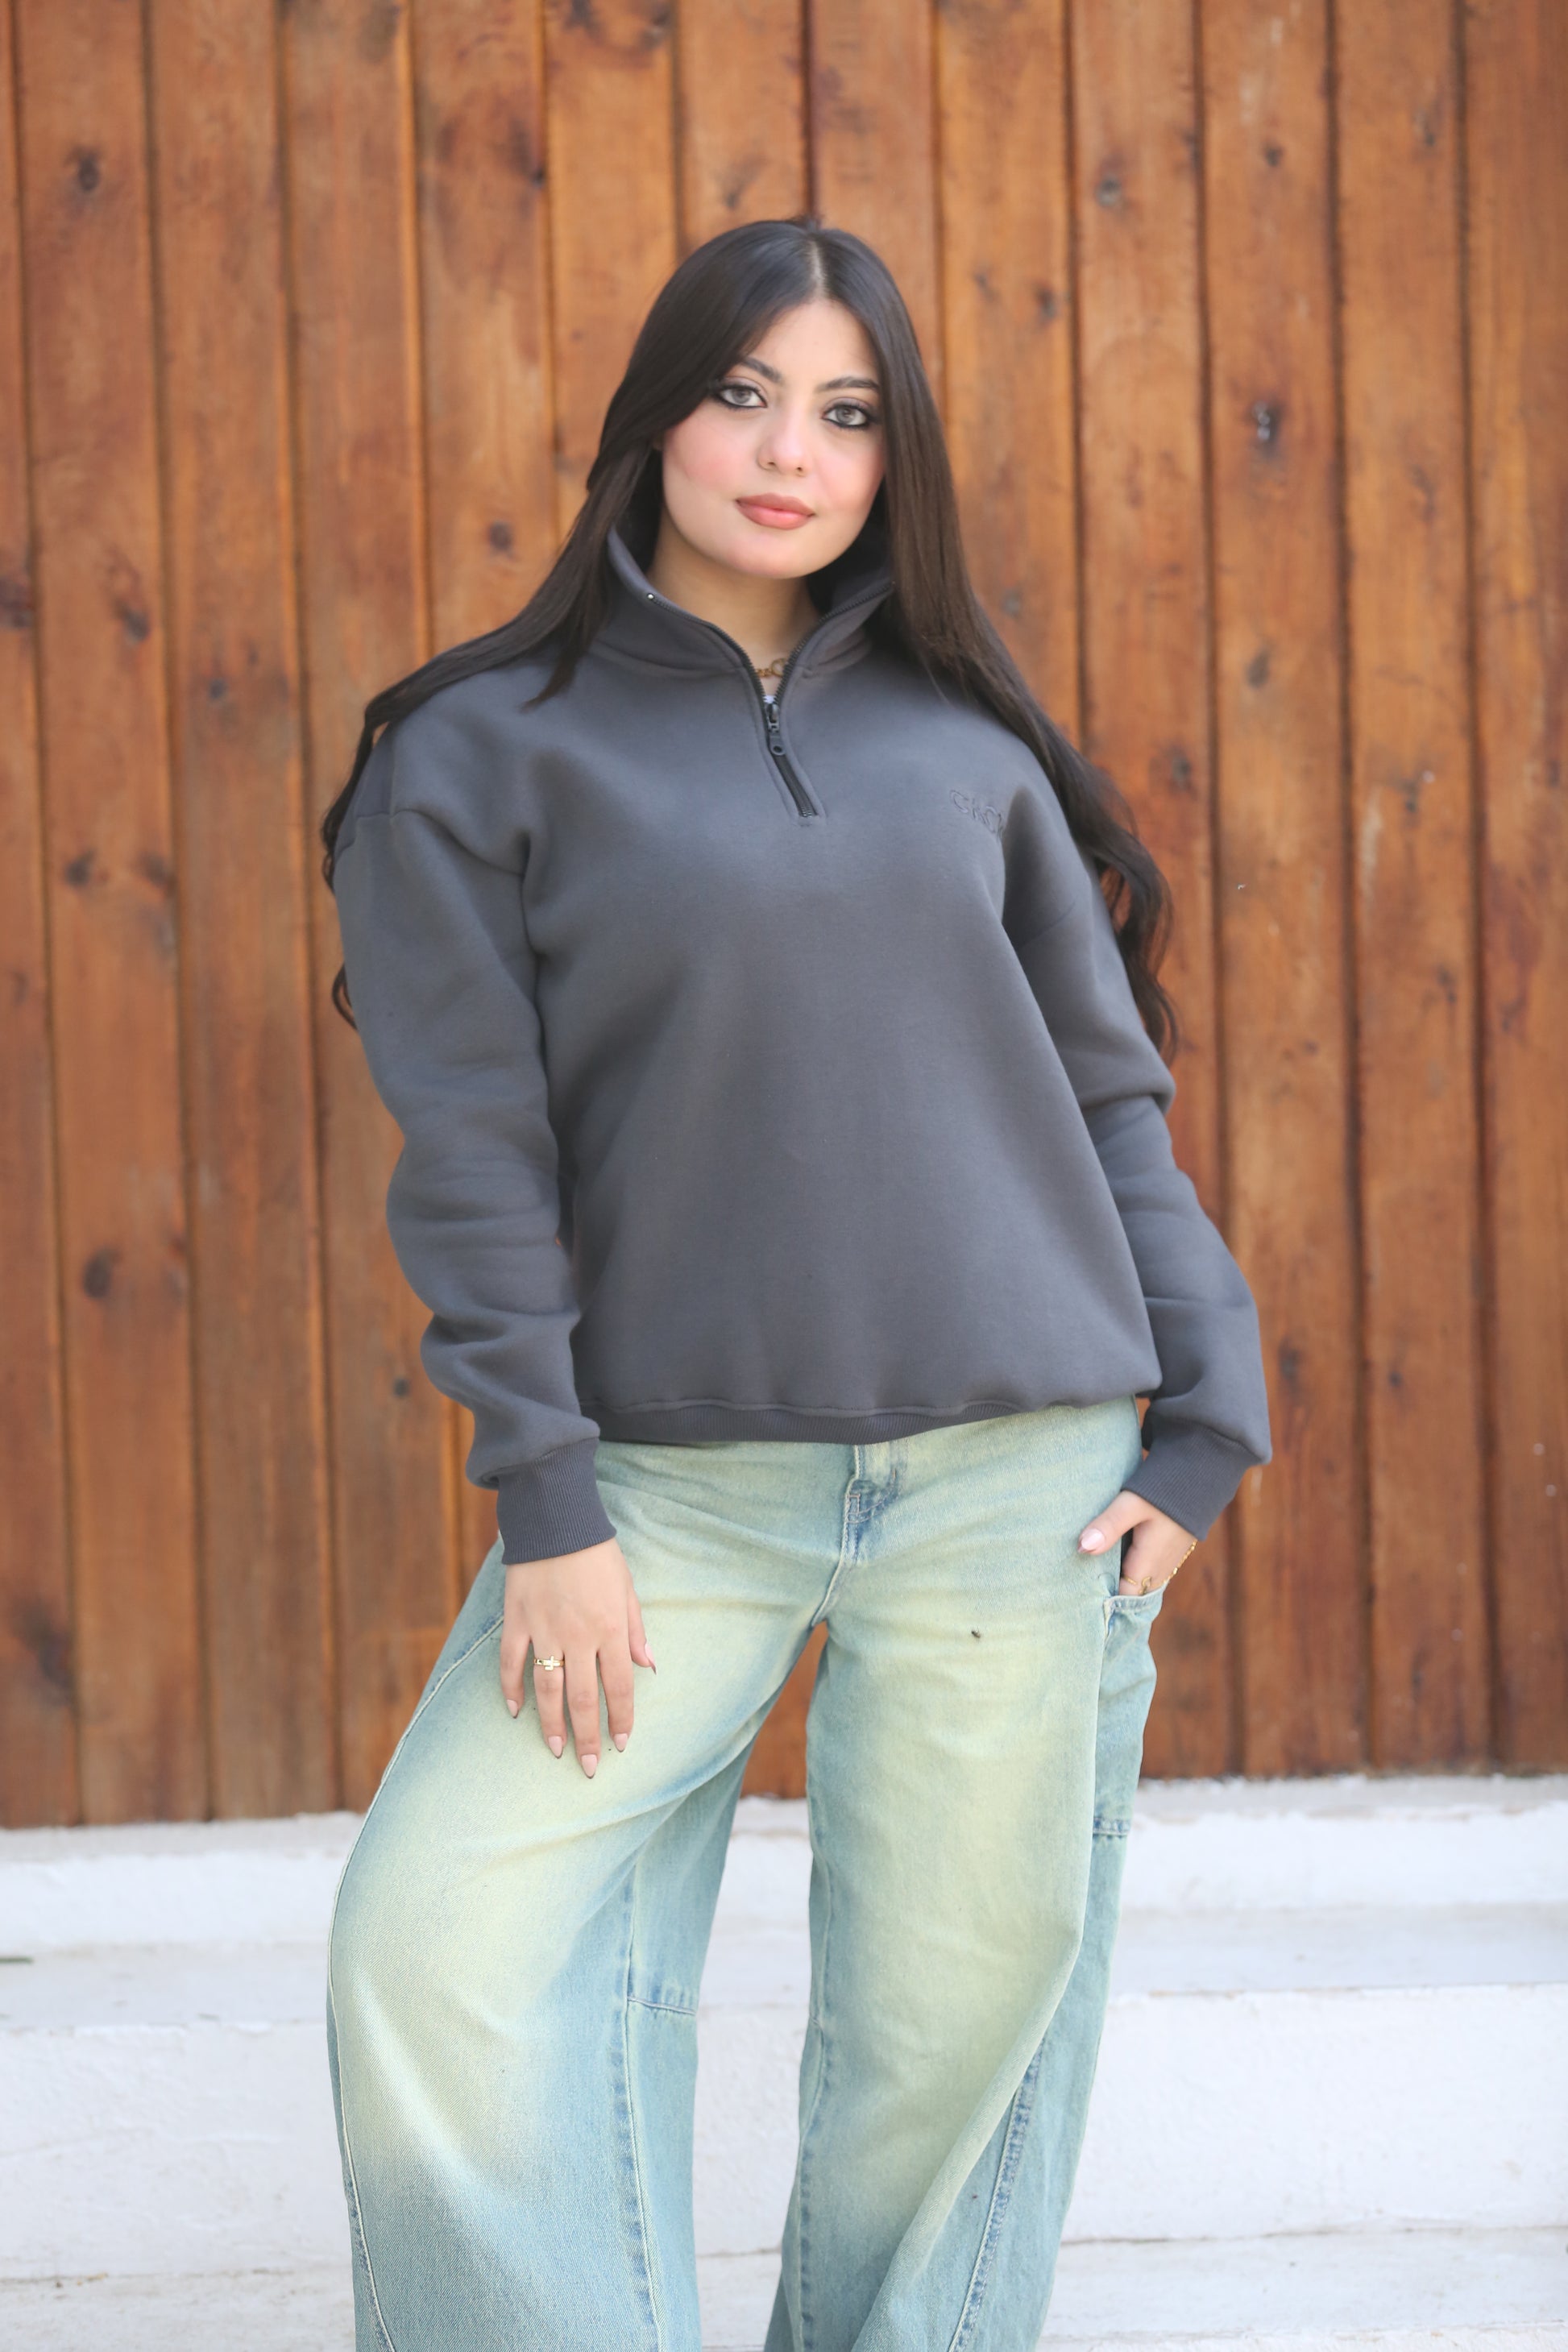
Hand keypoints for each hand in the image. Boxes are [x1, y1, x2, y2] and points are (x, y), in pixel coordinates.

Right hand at [498, 1536, 655, 1776]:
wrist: (555, 1519)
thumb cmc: (597, 1553)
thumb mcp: (628, 1588)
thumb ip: (636, 1630)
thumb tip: (647, 1666)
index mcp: (611, 1628)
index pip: (619, 1687)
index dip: (620, 1720)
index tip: (619, 1745)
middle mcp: (579, 1636)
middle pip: (583, 1698)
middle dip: (587, 1737)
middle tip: (588, 1767)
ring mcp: (544, 1630)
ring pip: (547, 1690)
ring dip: (551, 1725)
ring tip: (556, 1750)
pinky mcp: (517, 1620)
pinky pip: (511, 1664)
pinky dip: (511, 1690)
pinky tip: (516, 1712)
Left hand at [1078, 1490, 1197, 1594]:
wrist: (1200, 1478)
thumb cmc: (1165, 1491)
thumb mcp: (1131, 1505)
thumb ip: (1108, 1526)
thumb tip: (1082, 1549)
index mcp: (1148, 1565)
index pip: (1123, 1597)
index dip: (1103, 1599)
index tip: (1080, 1595)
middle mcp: (1160, 1570)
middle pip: (1131, 1591)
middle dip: (1110, 1590)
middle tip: (1081, 1585)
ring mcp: (1167, 1561)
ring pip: (1140, 1581)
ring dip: (1121, 1578)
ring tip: (1092, 1573)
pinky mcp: (1170, 1551)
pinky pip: (1148, 1570)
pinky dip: (1131, 1567)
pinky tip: (1114, 1556)